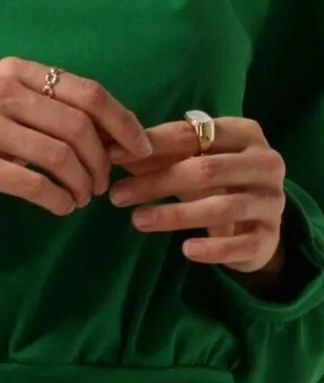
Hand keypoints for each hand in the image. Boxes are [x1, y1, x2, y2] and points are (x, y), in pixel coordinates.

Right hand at [0, 57, 153, 232]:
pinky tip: (60, 207)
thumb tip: (112, 132)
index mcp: (12, 70)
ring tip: (79, 198)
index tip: (139, 148)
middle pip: (78, 124)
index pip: (85, 90)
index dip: (121, 120)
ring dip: (82, 184)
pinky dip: (58, 200)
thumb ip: (46, 109)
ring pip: (62, 156)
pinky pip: (37, 184)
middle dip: (103, 159)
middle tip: (102, 184)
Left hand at [104, 117, 285, 274]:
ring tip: (137, 220)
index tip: (113, 157)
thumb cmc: (217, 179)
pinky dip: (212, 247)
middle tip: (117, 195)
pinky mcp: (271, 237)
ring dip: (174, 215)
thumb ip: (159, 153)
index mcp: (244, 133)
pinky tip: (185, 250)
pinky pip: (239, 243)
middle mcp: (265, 163)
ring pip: (220, 207)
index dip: (151, 144)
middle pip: (205, 170)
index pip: (193, 134)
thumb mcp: (192, 159)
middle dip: (157, 182)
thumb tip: (112, 150)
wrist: (258, 221)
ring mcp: (271, 201)